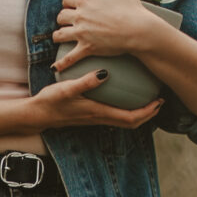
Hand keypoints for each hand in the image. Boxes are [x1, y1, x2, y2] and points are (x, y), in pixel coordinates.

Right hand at [29, 68, 163, 130]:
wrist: (37, 114)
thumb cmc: (51, 102)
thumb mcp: (67, 88)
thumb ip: (86, 81)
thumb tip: (105, 73)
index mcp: (98, 112)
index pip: (130, 118)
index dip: (147, 112)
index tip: (159, 102)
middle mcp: (100, 118)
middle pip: (131, 122)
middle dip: (148, 114)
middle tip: (159, 100)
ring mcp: (95, 118)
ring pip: (124, 121)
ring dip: (138, 113)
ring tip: (147, 99)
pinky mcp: (90, 115)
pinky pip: (114, 116)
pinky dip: (126, 109)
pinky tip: (124, 96)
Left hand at [52, 0, 160, 72]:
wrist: (138, 29)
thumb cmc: (130, 6)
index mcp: (85, 1)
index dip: (69, 1)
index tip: (72, 4)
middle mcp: (80, 17)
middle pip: (61, 16)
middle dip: (63, 18)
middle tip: (68, 20)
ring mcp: (82, 33)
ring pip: (60, 34)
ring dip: (58, 35)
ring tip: (59, 37)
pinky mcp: (87, 48)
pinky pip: (70, 57)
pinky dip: (61, 63)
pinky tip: (55, 68)